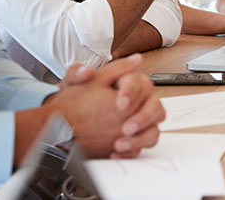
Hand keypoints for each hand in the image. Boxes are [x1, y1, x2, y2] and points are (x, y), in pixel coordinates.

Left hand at [48, 55, 163, 157]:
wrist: (69, 124)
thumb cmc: (75, 101)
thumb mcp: (73, 84)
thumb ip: (76, 73)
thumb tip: (87, 71)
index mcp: (126, 82)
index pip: (139, 81)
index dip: (131, 92)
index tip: (120, 103)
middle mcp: (138, 100)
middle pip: (154, 103)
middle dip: (142, 116)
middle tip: (126, 127)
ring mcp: (140, 119)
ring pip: (154, 126)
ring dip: (141, 136)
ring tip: (120, 144)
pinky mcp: (137, 136)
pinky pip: (145, 143)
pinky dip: (133, 150)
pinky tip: (116, 153)